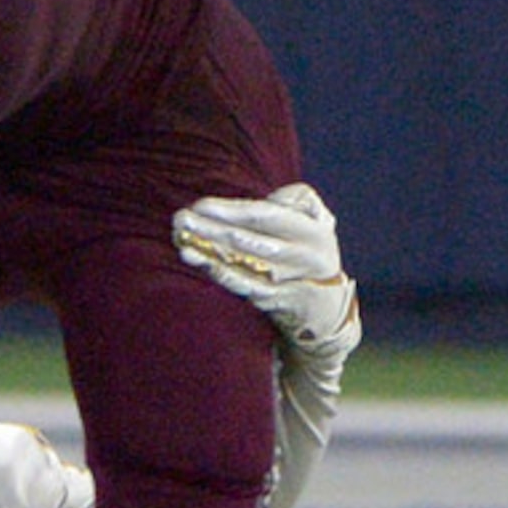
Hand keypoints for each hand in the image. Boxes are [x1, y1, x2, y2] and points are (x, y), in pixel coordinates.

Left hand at [172, 182, 361, 362]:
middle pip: (249, 240)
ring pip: (244, 264)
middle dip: (211, 229)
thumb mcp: (316, 219)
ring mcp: (292, 283)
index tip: (200, 205)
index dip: (231, 210)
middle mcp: (305, 257)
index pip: (266, 216)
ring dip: (210, 253)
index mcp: (314, 231)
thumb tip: (264, 203)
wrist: (327, 306)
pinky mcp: (279, 304)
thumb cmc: (309, 249)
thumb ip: (293, 201)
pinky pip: (247, 287)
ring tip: (182, 242)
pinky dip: (223, 275)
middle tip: (180, 220)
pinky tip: (200, 263)